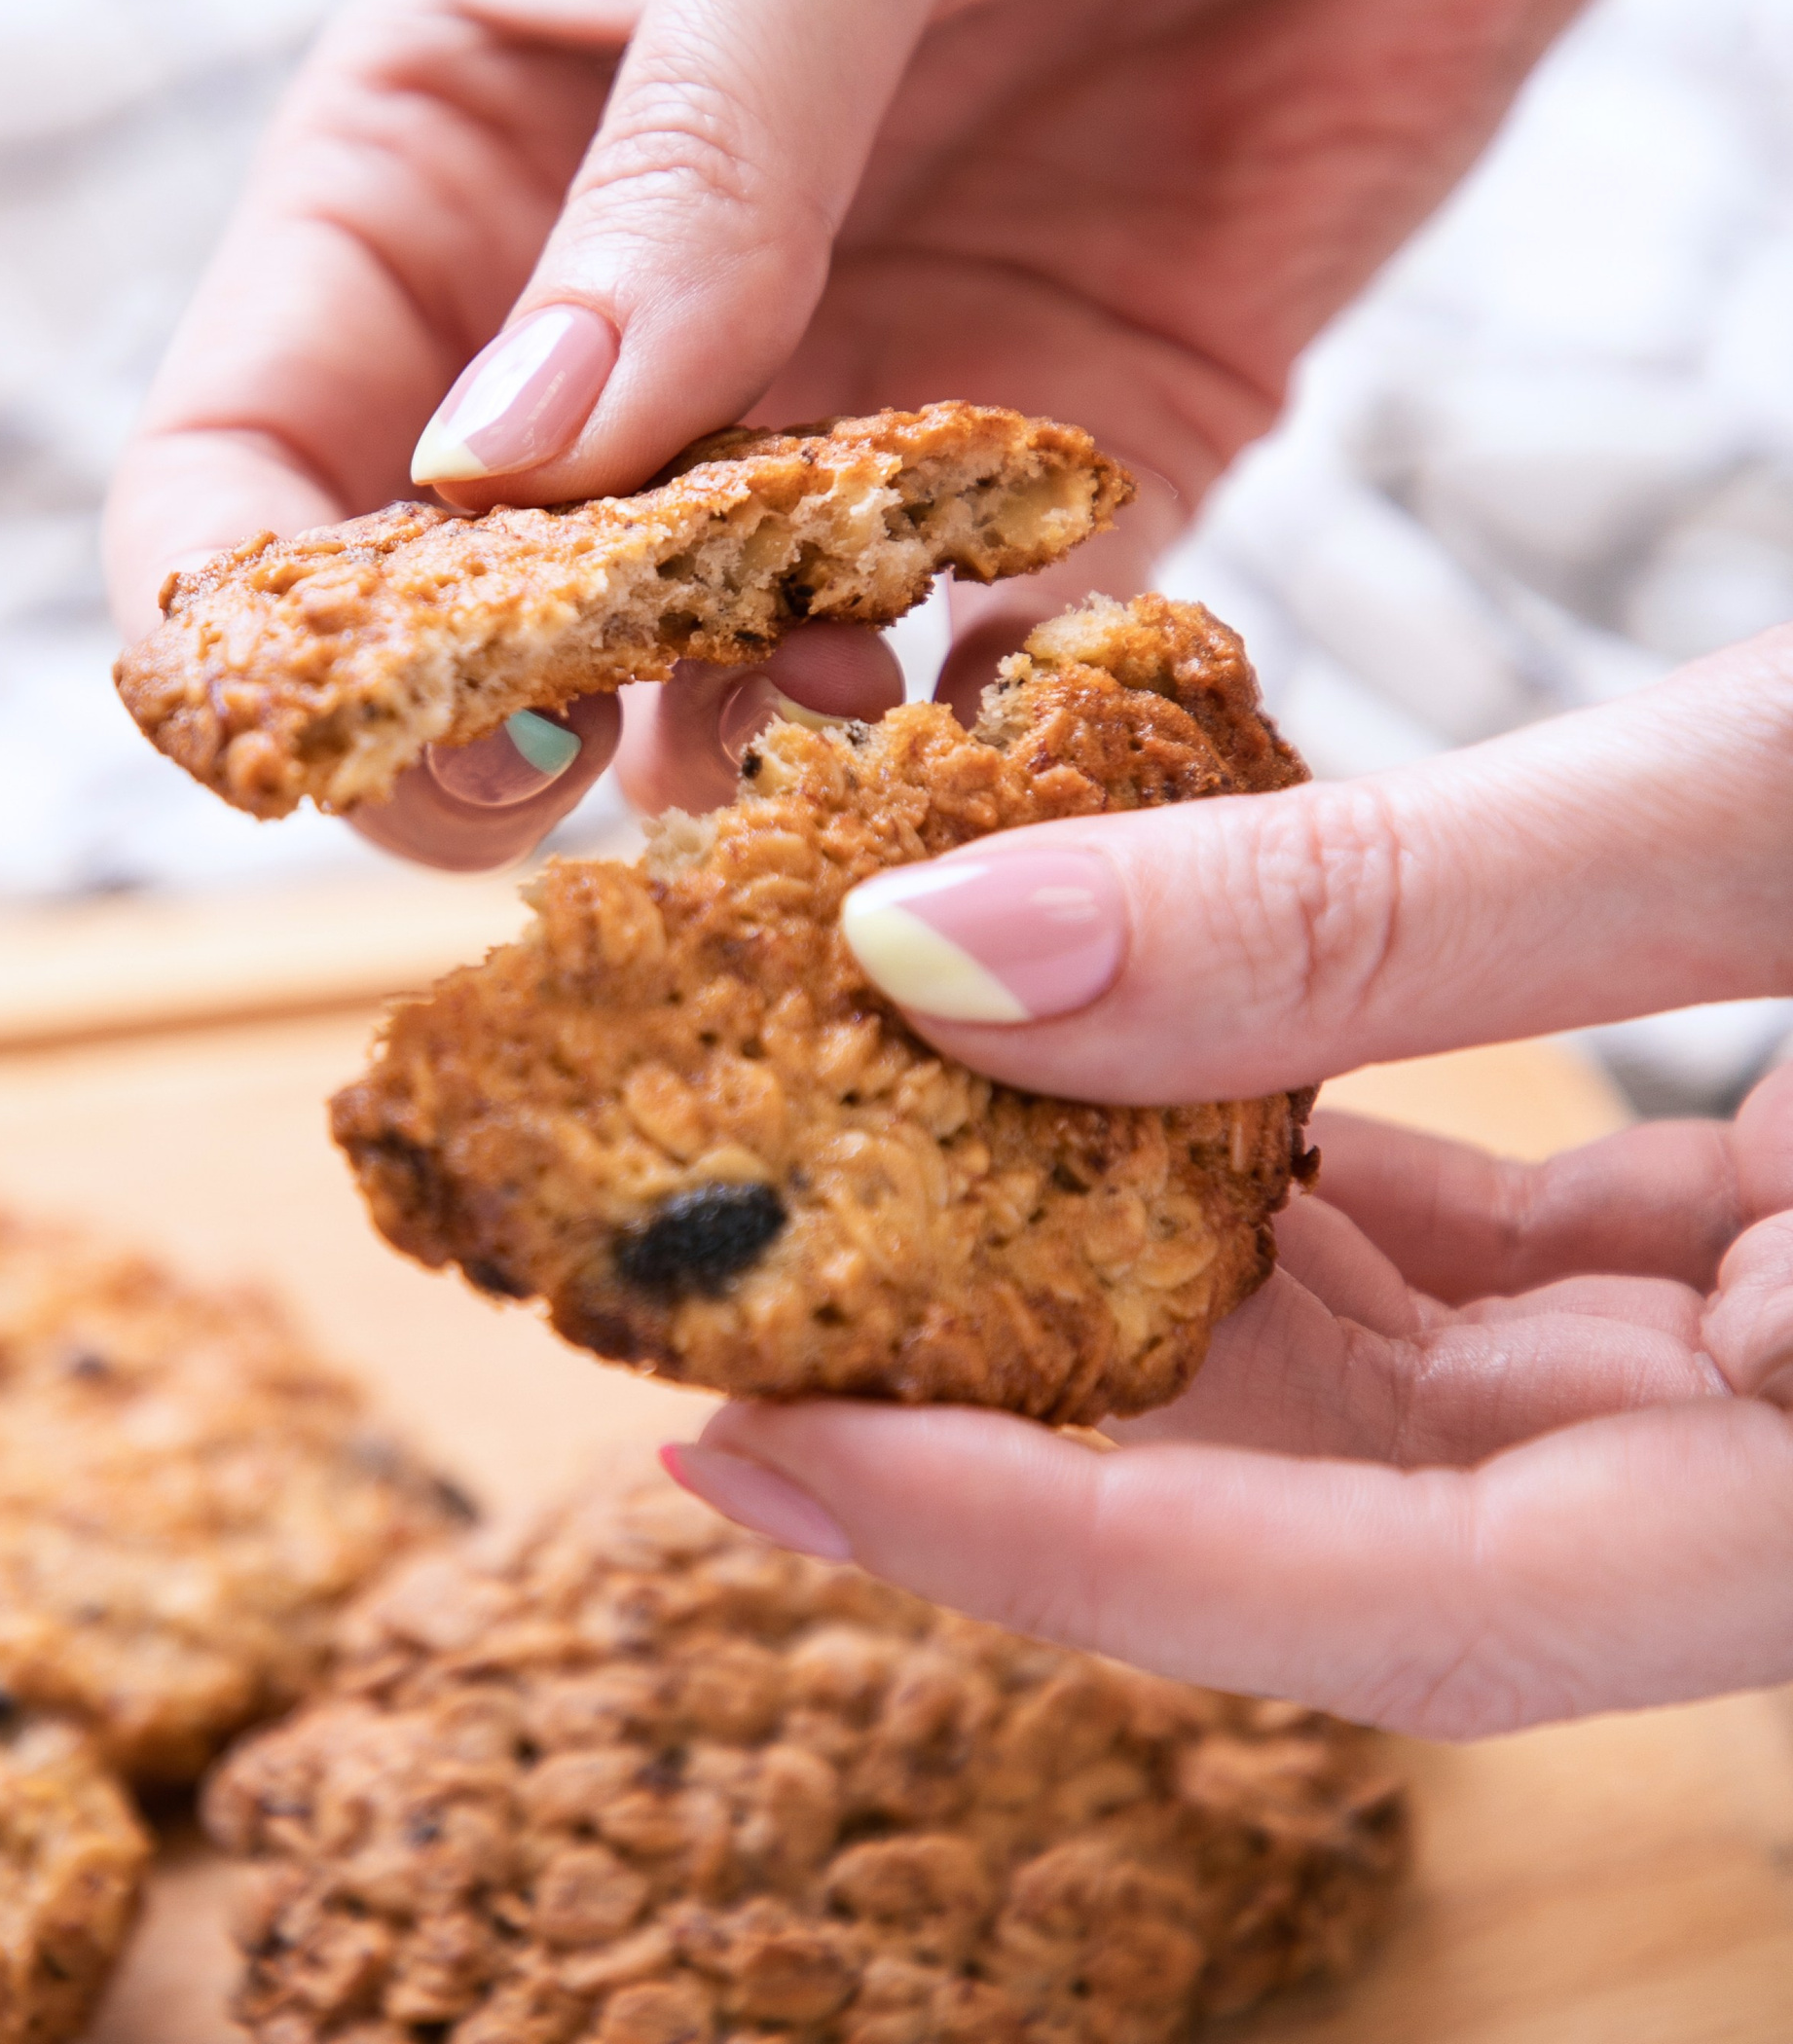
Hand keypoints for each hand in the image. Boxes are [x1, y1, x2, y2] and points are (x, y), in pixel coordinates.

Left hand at [663, 627, 1792, 1734]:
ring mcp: (1766, 1361)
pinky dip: (1280, 1160)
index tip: (755, 1441)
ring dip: (1130, 1264)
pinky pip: (1471, 1258)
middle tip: (736, 1296)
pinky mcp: (1744, 1239)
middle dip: (1034, 1411)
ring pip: (1397, 1382)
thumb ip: (1389, 907)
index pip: (1413, 1615)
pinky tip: (1108, 1052)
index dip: (1055, 1548)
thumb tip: (948, 953)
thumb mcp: (1771, 809)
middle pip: (1360, 1518)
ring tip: (868, 1154)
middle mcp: (1785, 1464)